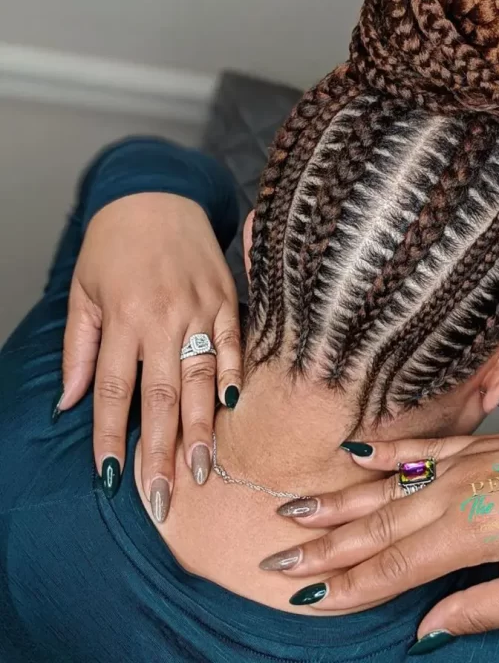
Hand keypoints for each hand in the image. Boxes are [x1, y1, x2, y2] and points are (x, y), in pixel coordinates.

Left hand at [57, 192, 241, 515]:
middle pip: (161, 397)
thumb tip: (71, 404)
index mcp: (122, 317)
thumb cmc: (113, 245)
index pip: (114, 391)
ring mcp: (200, 308)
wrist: (155, 195)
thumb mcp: (82, 292)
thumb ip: (80, 349)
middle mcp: (163, 317)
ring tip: (203, 468)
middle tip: (166, 497)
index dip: (112, 439)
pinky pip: (233, 345)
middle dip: (163, 452)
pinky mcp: (226, 299)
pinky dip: (232, 375)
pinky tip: (232, 407)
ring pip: (200, 378)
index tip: (112, 479)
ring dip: (202, 426)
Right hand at [263, 431, 498, 644]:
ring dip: (339, 499)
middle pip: (376, 524)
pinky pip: (421, 447)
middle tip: (277, 553)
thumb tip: (426, 631)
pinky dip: (385, 450)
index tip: (305, 594)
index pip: (394, 564)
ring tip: (296, 506)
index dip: (347, 583)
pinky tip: (355, 453)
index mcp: (471, 530)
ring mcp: (463, 463)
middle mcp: (456, 491)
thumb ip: (478, 609)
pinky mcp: (476, 446)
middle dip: (323, 545)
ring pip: (387, 484)